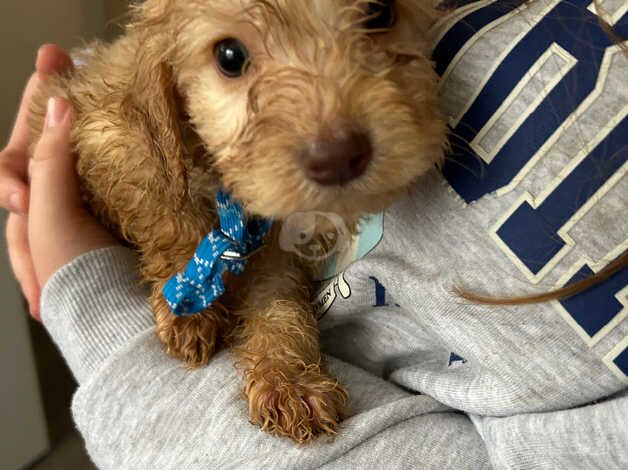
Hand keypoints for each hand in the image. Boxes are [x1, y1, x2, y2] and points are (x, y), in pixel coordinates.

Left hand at [2, 45, 115, 319]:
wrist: (113, 317)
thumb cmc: (70, 271)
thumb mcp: (48, 213)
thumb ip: (51, 161)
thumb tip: (59, 105)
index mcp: (28, 204)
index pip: (27, 142)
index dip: (39, 102)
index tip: (53, 61)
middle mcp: (56, 204)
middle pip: (57, 144)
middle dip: (62, 102)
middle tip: (69, 59)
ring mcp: (91, 210)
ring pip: (90, 158)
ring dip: (94, 124)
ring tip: (101, 87)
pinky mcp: (122, 217)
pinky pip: (119, 176)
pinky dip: (122, 154)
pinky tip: (131, 135)